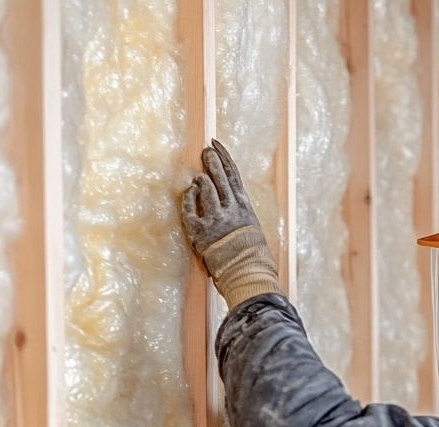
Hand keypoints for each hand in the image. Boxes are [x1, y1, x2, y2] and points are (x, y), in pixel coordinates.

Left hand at [182, 139, 260, 258]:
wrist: (245, 271)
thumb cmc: (248, 251)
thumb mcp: (249, 225)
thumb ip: (238, 207)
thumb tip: (228, 192)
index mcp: (244, 206)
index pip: (233, 174)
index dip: (224, 156)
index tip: (216, 143)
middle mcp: (231, 209)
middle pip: (219, 177)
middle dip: (211, 160)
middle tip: (205, 151)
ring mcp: (215, 219)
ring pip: (206, 189)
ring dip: (201, 180)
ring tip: (198, 178)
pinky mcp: (201, 230)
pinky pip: (190, 208)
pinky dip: (189, 198)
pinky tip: (189, 192)